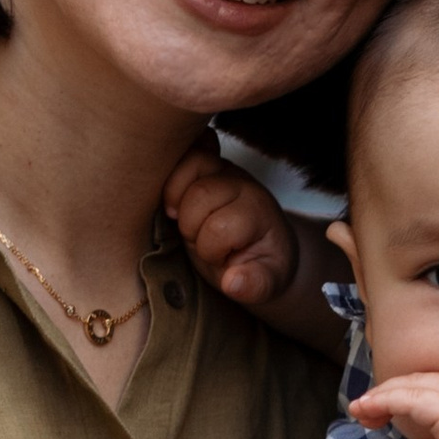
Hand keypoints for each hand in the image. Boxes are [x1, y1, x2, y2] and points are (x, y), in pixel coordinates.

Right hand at [165, 130, 297, 308]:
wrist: (263, 243)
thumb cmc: (261, 263)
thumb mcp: (267, 282)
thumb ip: (256, 285)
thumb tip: (233, 283)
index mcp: (257, 212)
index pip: (221, 226)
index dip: (211, 249)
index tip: (219, 259)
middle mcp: (240, 182)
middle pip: (201, 194)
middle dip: (191, 226)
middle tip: (199, 241)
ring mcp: (221, 168)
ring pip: (187, 166)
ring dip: (175, 199)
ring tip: (182, 220)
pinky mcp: (204, 163)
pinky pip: (180, 153)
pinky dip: (170, 176)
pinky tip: (174, 200)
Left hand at [355, 370, 438, 438]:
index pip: (437, 393)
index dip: (405, 399)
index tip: (379, 416)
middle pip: (424, 382)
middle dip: (390, 393)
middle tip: (363, 410)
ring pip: (417, 385)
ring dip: (383, 394)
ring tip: (359, 408)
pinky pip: (415, 397)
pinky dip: (388, 399)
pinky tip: (370, 409)